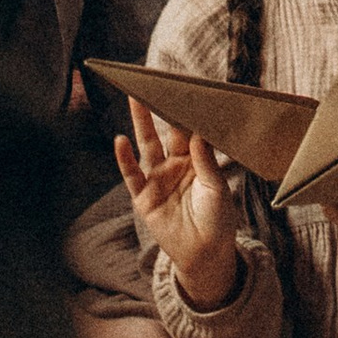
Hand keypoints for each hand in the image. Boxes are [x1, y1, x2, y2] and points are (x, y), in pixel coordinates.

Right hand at [116, 99, 240, 312]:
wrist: (205, 255)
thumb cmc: (217, 220)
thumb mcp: (216, 189)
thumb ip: (205, 162)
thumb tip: (197, 133)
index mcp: (196, 161)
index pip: (190, 130)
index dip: (187, 111)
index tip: (185, 87)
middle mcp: (175, 165)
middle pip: (166, 131)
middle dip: (161, 108)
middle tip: (156, 81)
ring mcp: (158, 179)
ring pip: (147, 146)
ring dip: (141, 123)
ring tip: (135, 98)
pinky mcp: (143, 196)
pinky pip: (132, 174)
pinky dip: (124, 158)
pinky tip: (120, 141)